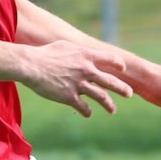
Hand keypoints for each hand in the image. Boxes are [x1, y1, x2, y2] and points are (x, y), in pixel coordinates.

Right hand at [16, 40, 133, 117]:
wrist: (31, 65)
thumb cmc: (45, 54)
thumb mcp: (64, 46)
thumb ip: (77, 51)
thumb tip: (82, 52)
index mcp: (86, 56)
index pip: (110, 59)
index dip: (118, 65)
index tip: (122, 69)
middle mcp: (86, 70)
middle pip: (111, 81)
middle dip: (123, 89)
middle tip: (129, 94)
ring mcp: (79, 85)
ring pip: (102, 97)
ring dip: (109, 105)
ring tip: (113, 110)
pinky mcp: (69, 97)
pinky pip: (84, 107)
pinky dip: (87, 111)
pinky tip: (88, 113)